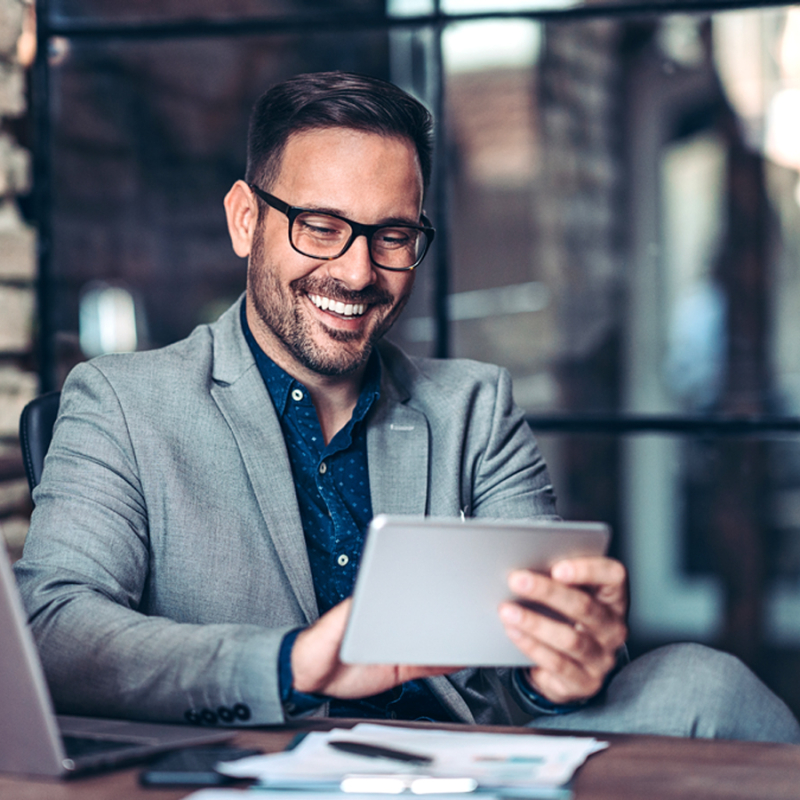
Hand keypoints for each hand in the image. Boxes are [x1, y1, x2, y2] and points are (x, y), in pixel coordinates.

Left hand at [291, 598, 457, 697]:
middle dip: (443, 611)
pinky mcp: (400, 666)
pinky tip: (460, 657)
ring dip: (448, 636)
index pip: (404, 593)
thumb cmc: (314, 648)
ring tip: (468, 632)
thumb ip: (345, 614)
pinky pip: (428, 664)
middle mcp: (390, 623)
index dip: (424, 588)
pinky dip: (445, 661)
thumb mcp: (328, 629)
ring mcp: (398, 644)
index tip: (442, 584)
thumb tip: (362, 596)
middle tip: (462, 608)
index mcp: (373, 606)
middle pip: (423, 615)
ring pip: (430, 639)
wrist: (310, 681)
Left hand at [499, 557, 627, 704]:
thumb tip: (524, 563)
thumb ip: (557, 579)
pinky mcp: (586, 682)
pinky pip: (557, 663)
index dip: (588, 570)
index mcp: (613, 598)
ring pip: (570, 639)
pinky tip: (514, 632)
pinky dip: (532, 646)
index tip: (556, 568)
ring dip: (534, 622)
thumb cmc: (566, 620)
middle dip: (547, 592)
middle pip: (585, 606)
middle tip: (517, 581)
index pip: (613, 576)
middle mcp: (613, 628)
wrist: (567, 668)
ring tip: (507, 611)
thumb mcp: (569, 596)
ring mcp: (602, 657)